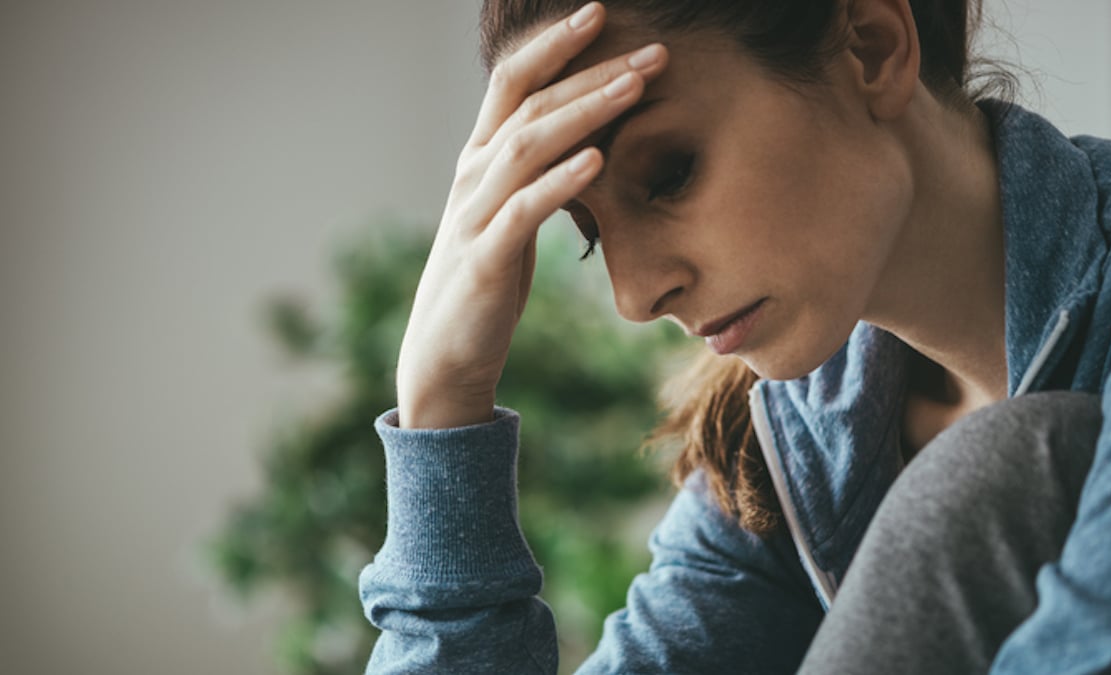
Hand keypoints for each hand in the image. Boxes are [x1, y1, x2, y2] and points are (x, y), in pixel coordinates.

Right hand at [395, 3, 667, 427]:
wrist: (446, 351)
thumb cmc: (488, 278)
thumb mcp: (513, 213)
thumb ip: (539, 171)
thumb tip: (588, 136)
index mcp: (481, 159)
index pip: (514, 81)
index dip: (555, 44)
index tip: (601, 13)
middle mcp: (473, 174)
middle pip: (530, 103)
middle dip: (591, 71)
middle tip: (652, 51)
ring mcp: (475, 214)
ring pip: (527, 145)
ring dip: (584, 112)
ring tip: (634, 87)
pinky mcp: (485, 259)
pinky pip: (523, 210)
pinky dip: (560, 181)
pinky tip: (598, 160)